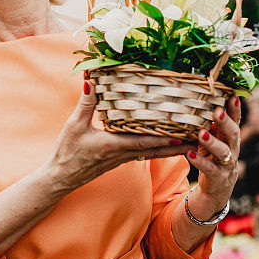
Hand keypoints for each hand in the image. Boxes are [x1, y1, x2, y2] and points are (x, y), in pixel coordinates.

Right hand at [44, 80, 187, 194]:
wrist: (60, 177)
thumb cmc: (66, 152)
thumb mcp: (73, 125)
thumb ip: (85, 104)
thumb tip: (91, 82)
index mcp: (114, 145)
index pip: (145, 142)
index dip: (165, 138)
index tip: (184, 133)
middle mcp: (122, 154)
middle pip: (156, 150)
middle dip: (178, 145)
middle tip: (199, 138)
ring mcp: (122, 159)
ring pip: (152, 153)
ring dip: (171, 147)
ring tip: (190, 140)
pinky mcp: (118, 159)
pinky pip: (143, 153)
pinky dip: (157, 148)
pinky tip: (164, 142)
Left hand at [185, 96, 240, 219]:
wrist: (216, 190)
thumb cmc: (212, 158)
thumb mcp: (213, 140)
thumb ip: (212, 126)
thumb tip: (200, 101)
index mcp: (231, 138)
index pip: (236, 121)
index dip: (235, 109)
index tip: (233, 95)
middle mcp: (233, 150)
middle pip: (233, 134)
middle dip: (226, 122)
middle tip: (217, 111)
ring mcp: (227, 165)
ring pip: (223, 152)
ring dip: (212, 142)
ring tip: (201, 133)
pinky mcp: (218, 178)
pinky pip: (209, 169)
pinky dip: (199, 161)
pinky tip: (188, 153)